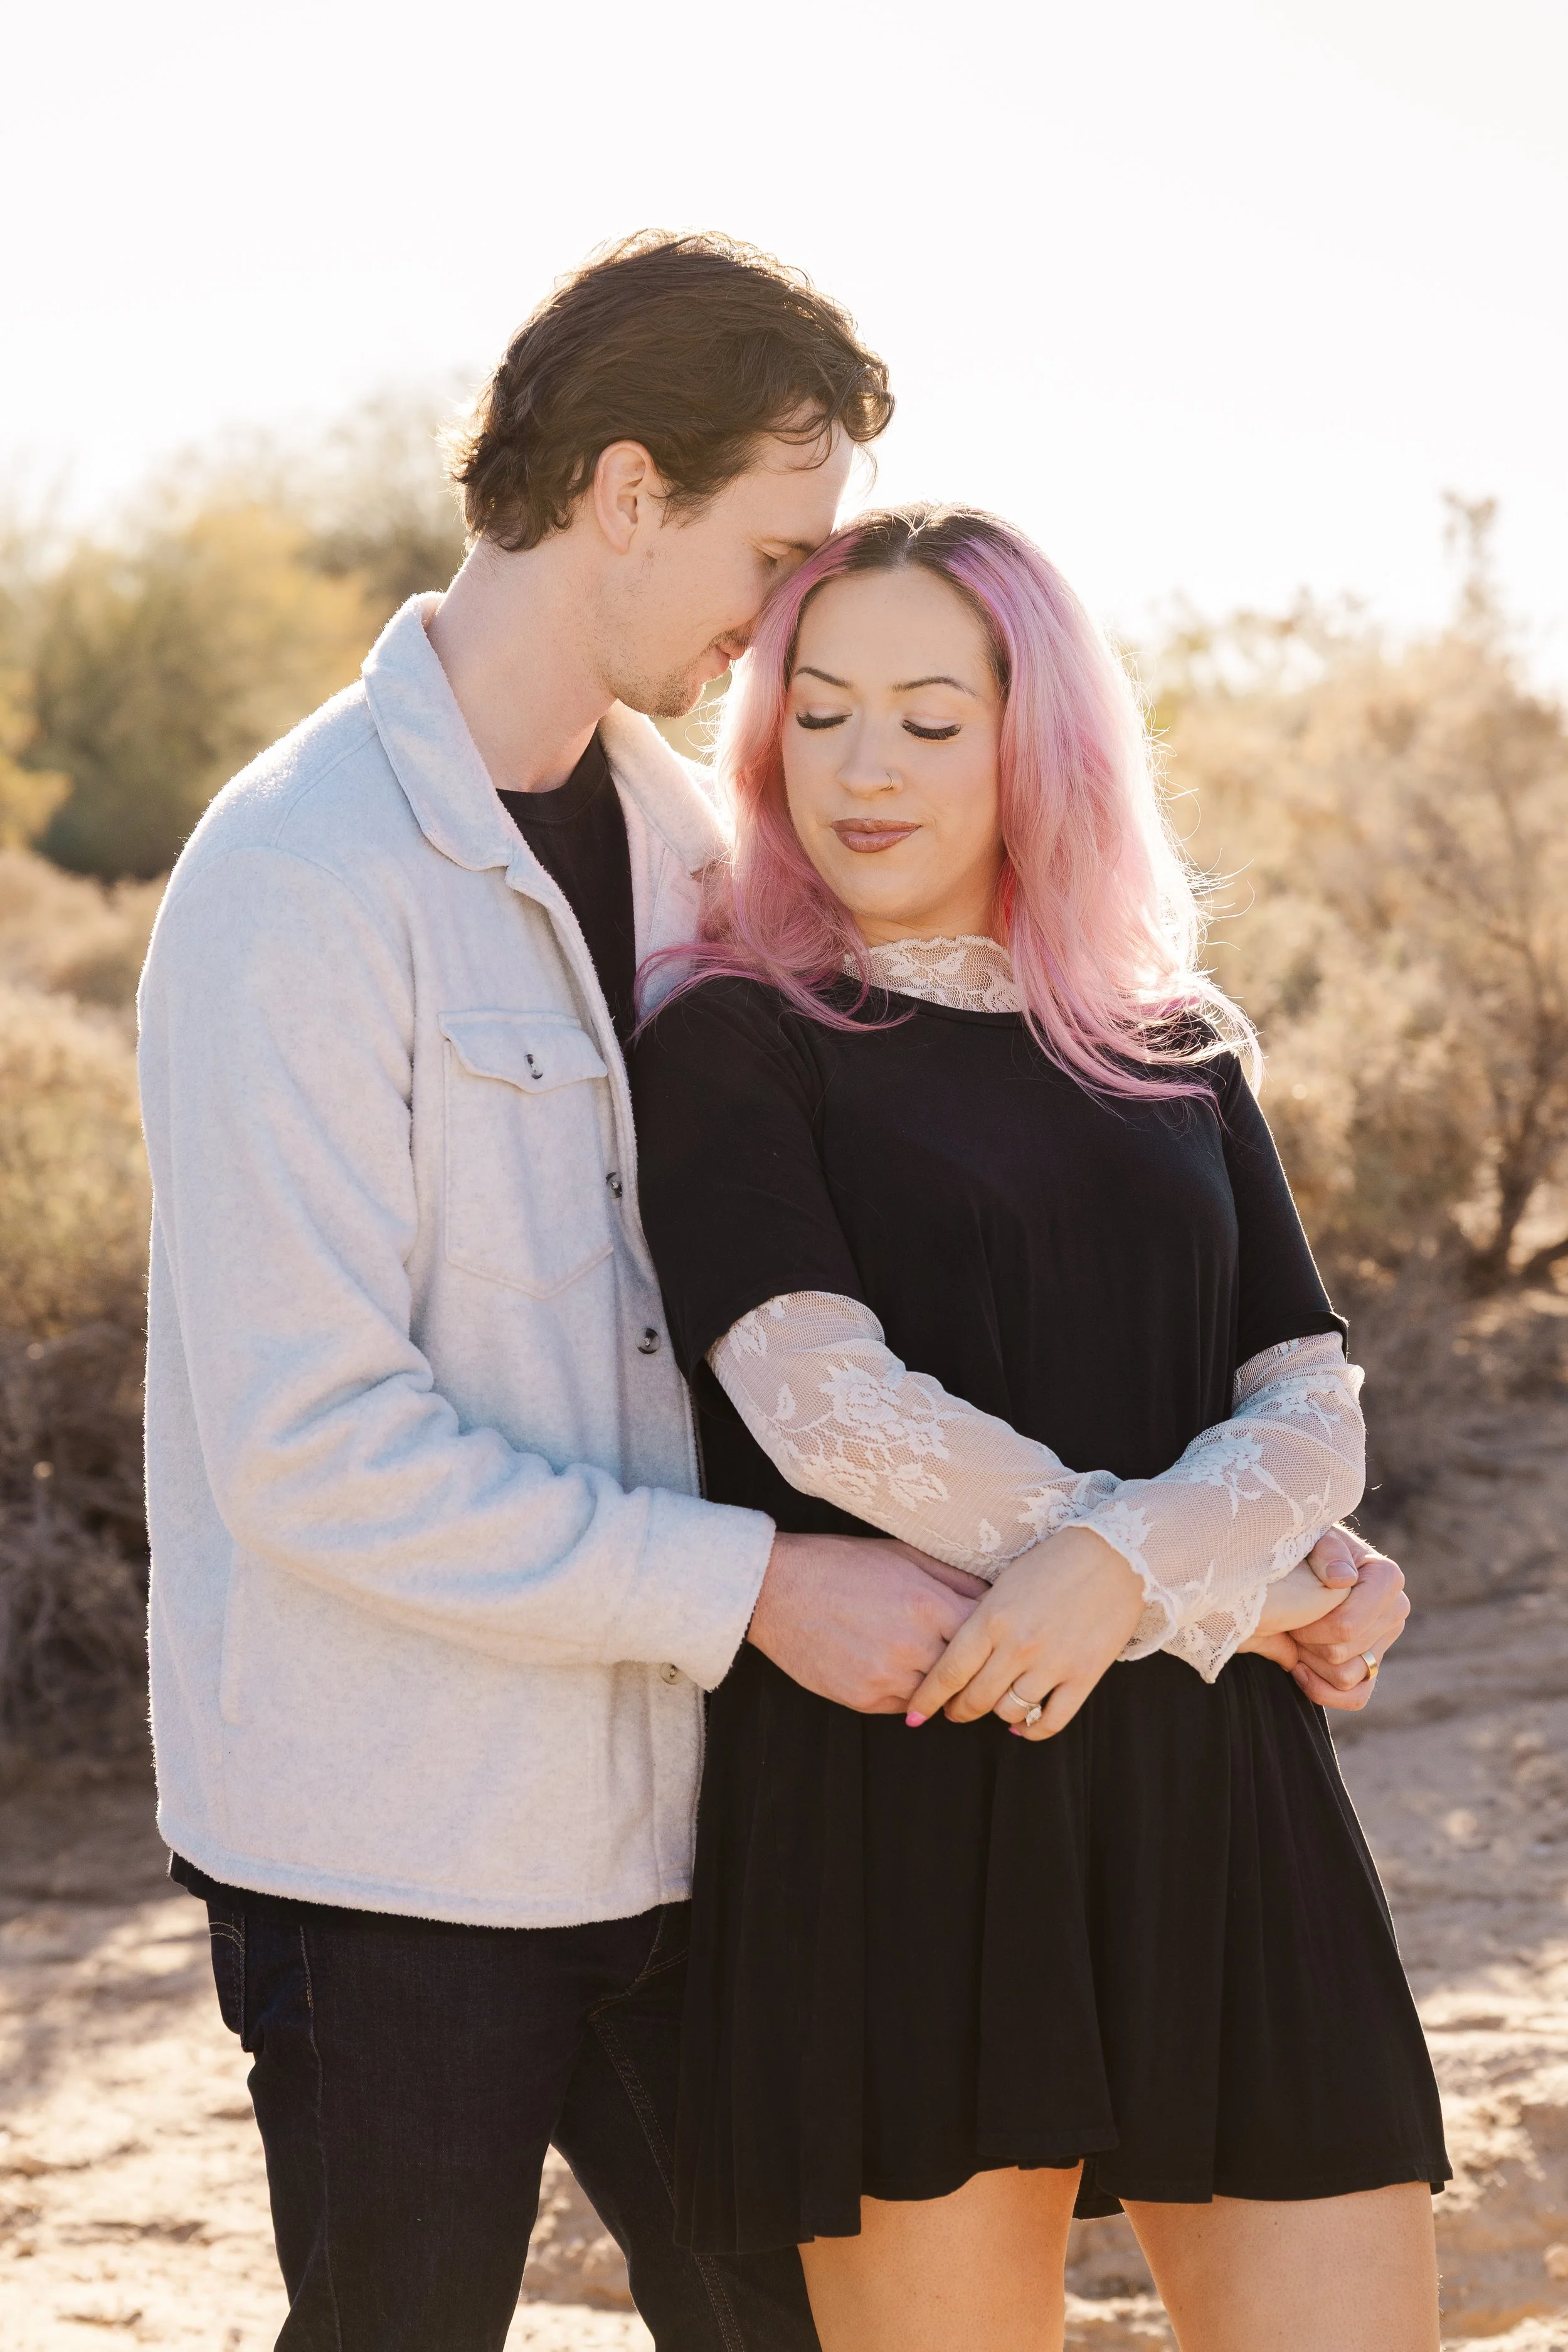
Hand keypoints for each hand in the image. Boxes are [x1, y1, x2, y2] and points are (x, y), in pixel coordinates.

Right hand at [747, 1531, 981, 1712]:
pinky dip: (908, 1692)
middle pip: (966, 1672)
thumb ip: (954, 1578)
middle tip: (977, 1662)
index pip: (985, 1634)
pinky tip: (898, 1670)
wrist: (777, 1590)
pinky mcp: (862, 1699)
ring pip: (936, 1694)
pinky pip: (904, 1706)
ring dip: (939, 1682)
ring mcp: (886, 1677)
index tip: (995, 1635)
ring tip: (930, 1662)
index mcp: (926, 1604)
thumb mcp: (903, 1555)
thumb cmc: (842, 1564)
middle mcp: (911, 1645)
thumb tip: (993, 1597)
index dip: (992, 1635)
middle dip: (972, 1666)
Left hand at [903, 1525, 1146, 1740]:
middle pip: (976, 1698)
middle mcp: (1019, 1645)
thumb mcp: (1003, 1585)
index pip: (949, 1672)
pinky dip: (1033, 1730)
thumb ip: (981, 1621)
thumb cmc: (1053, 1563)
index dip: (928, 1700)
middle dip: (959, 1711)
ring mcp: (1053, 1663)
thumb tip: (959, 1656)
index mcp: (992, 1618)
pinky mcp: (1084, 1675)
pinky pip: (1051, 1721)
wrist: (1113, 1555)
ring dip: (997, 1714)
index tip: (915, 1715)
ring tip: (994, 1707)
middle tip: (955, 1712)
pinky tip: (1024, 1724)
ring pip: (1010, 1711)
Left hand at [1238, 1527, 1409, 1710]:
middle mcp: (1395, 1611)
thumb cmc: (1306, 1547)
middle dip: (1306, 1641)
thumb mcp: (1314, 1537)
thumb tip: (1343, 1580)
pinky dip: (1323, 1691)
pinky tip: (1299, 1670)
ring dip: (1310, 1663)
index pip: (1347, 1625)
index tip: (1292, 1611)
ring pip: (1345, 1677)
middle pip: (1342, 1652)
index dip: (1311, 1625)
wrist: (1300, 1565)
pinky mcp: (1373, 1665)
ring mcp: (1385, 1641)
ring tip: (1294, 1638)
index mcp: (1387, 1578)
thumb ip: (1327, 1551)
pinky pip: (1356, 1697)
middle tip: (1289, 1621)